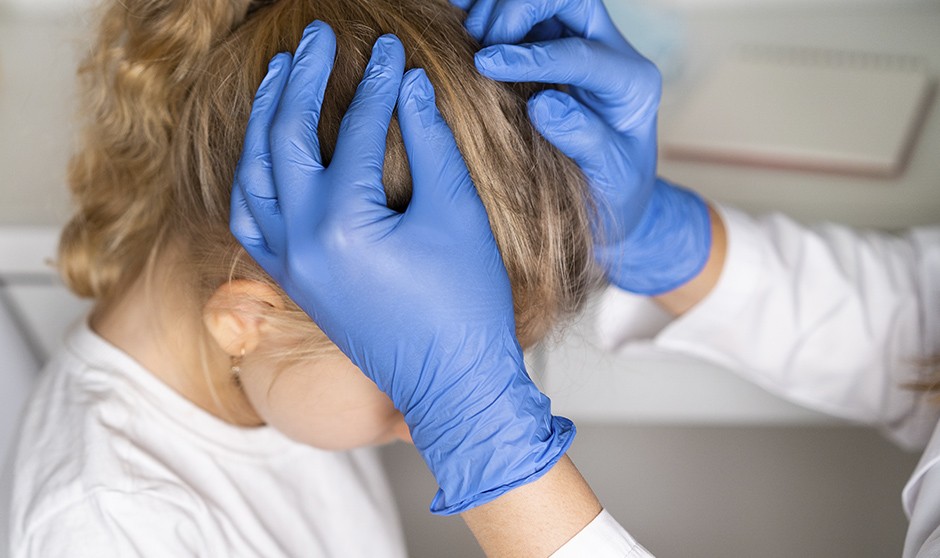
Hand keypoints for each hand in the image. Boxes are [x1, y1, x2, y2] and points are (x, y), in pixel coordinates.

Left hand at [230, 21, 573, 514]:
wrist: (452, 384)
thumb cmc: (466, 305)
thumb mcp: (456, 214)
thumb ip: (430, 141)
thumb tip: (410, 87)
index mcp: (342, 223)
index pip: (355, 129)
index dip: (378, 82)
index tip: (392, 49)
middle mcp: (300, 240)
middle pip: (285, 138)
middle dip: (302, 78)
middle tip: (319, 36)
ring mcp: (289, 263)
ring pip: (254, 175)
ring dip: (264, 120)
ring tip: (281, 75)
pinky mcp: (292, 280)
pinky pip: (252, 217)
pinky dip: (253, 175)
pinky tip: (265, 151)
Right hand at [456, 0, 711, 294]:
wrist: (610, 194)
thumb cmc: (611, 193)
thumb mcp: (607, 179)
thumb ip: (583, 141)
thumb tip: (542, 105)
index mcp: (631, 85)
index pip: (582, 53)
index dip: (531, 56)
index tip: (485, 65)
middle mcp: (610, 52)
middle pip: (569, 0)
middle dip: (519, 10)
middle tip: (480, 44)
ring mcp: (579, 42)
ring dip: (501, 8)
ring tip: (468, 37)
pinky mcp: (551, 44)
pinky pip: (524, 12)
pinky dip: (490, 8)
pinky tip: (461, 14)